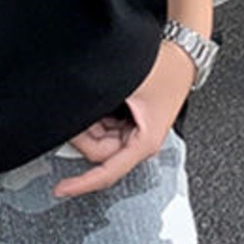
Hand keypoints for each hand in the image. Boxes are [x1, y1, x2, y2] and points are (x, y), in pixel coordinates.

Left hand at [51, 40, 194, 198]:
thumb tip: (74, 107)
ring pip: (98, 139)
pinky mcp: (130, 122)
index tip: (62, 189)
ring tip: (92, 99)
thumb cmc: (168, 69)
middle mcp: (139, 143)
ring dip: (88, 123)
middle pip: (97, 152)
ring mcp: (133, 133)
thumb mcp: (128, 83)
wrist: (182, 54)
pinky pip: (103, 126)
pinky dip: (94, 115)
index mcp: (144, 143)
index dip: (81, 183)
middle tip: (73, 113)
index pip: (107, 172)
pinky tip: (98, 99)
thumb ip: (99, 98)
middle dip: (82, 135)